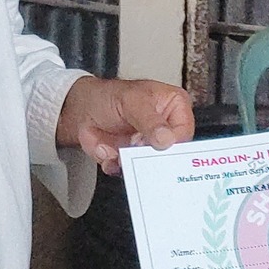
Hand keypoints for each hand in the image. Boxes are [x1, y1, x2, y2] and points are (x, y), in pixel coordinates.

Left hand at [56, 76, 193, 173]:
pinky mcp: (130, 160)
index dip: (172, 144)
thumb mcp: (132, 101)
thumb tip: (167, 139)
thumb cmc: (111, 96)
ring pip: (148, 167)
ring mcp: (147, 147)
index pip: (185, 133)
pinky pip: (127, 172)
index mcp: (175, 108)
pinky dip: (114, 165)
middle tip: (136, 150)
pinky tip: (107, 151)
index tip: (157, 146)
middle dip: (149, 157)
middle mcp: (164, 130)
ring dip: (129, 162)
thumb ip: (150, 120)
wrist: (83, 108)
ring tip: (118, 151)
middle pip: (171, 154)